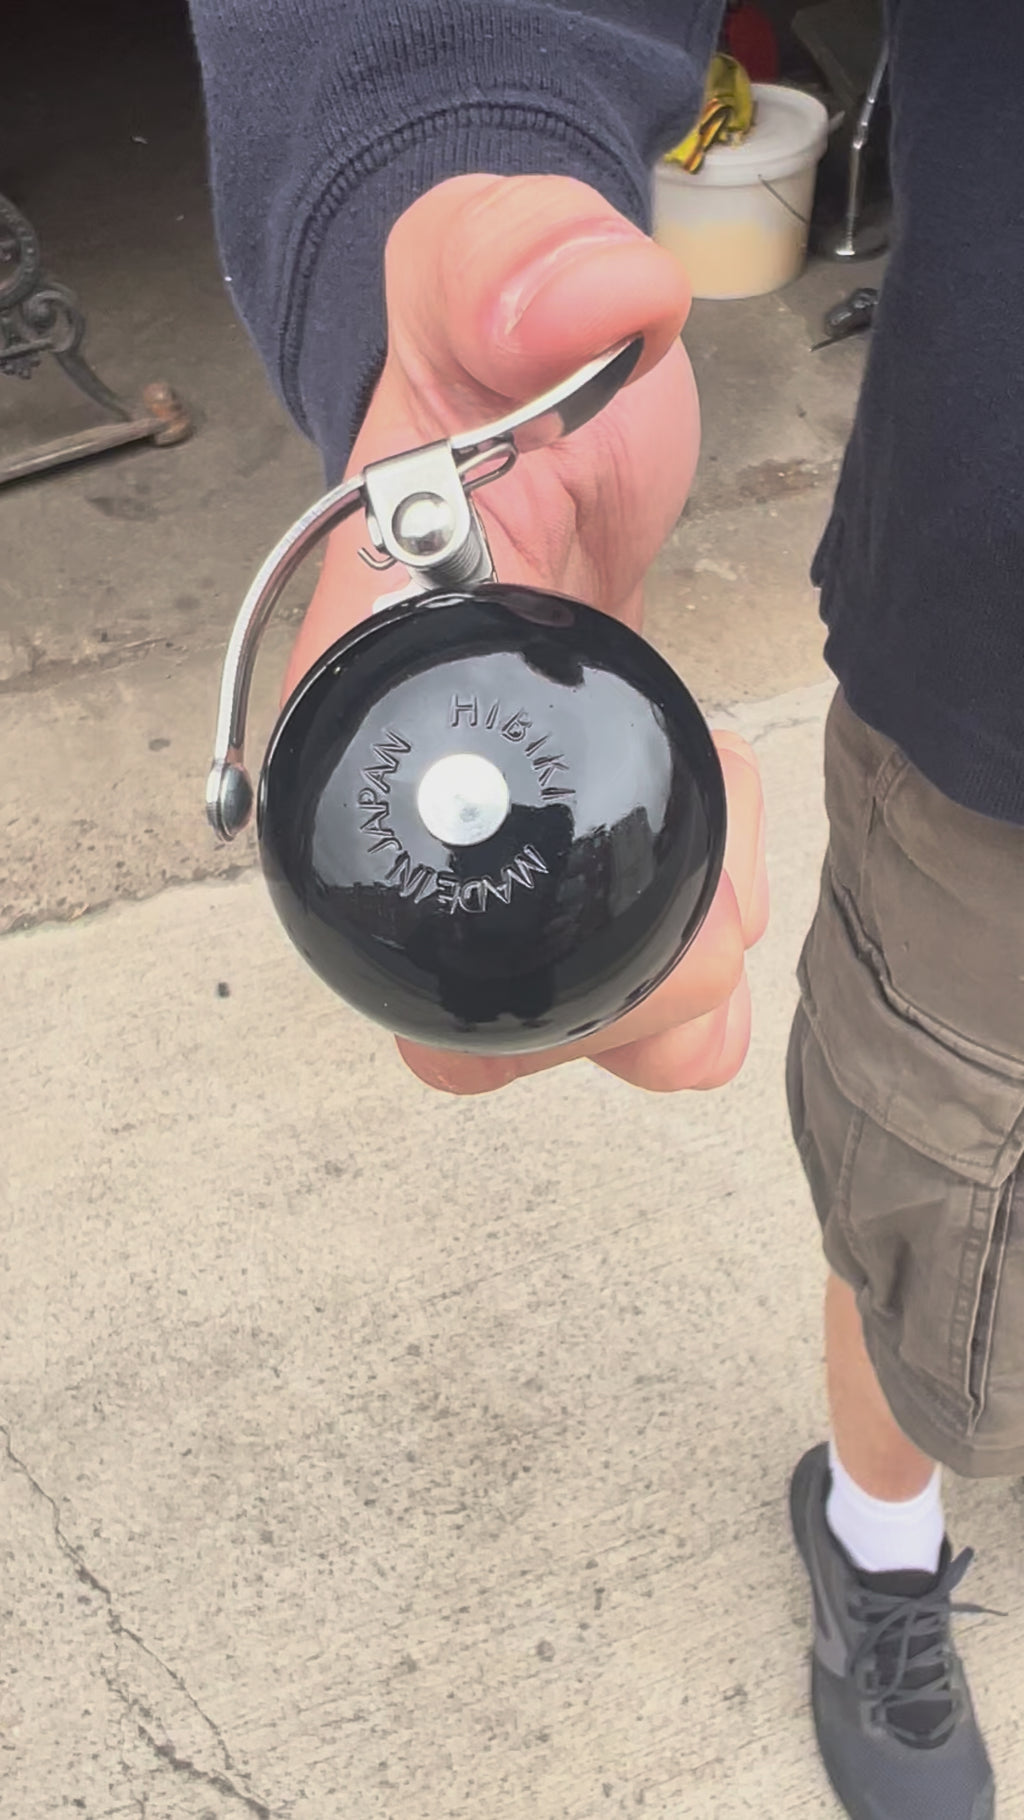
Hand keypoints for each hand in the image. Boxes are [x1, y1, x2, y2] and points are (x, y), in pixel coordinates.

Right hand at [284, 174, 767, 1092]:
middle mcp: (419, 797)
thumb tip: (586, 309)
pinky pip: (609, 970)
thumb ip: (502, 259)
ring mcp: (499, 830)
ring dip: (652, 1014)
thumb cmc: (487, 373)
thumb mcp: (480, 282)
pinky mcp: (577, 831)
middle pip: (473, 1011)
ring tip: (725, 912)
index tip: (643, 901)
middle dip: (597, 1014)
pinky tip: (727, 905)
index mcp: (368, 711)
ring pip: (544, 1018)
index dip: (507, 963)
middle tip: (705, 939)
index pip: (398, 904)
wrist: (529, 406)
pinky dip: (679, 984)